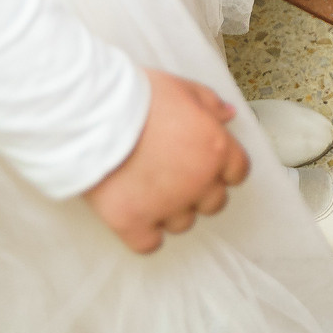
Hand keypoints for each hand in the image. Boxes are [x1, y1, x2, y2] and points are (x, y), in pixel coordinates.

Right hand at [85, 69, 250, 253]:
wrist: (94, 114)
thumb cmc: (138, 96)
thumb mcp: (183, 88)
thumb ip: (210, 104)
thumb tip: (228, 115)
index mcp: (215, 148)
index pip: (238, 172)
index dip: (222, 169)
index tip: (205, 164)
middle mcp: (198, 182)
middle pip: (214, 202)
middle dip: (199, 191)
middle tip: (175, 175)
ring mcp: (167, 205)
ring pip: (183, 223)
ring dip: (172, 211)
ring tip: (149, 189)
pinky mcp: (134, 222)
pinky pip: (150, 244)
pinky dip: (144, 234)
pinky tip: (136, 216)